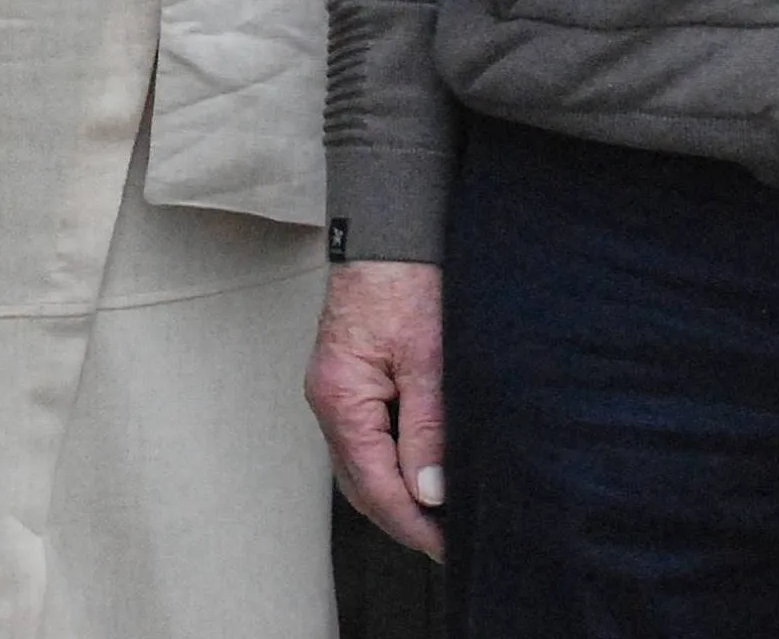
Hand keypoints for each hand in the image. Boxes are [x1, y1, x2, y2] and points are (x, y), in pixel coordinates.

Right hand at [307, 259, 446, 558]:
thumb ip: (428, 428)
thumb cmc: (406, 281)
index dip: (413, 525)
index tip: (448, 548)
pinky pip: (365, 441)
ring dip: (396, 496)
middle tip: (449, 542)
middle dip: (403, 520)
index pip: (376, 486)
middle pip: (361, 485)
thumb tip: (431, 492)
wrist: (389, 231)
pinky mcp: (348, 382)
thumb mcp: (429, 358)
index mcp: (340, 398)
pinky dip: (392, 466)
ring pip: (362, 467)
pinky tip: (422, 472)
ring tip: (440, 516)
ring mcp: (335, 393)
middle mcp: (328, 402)